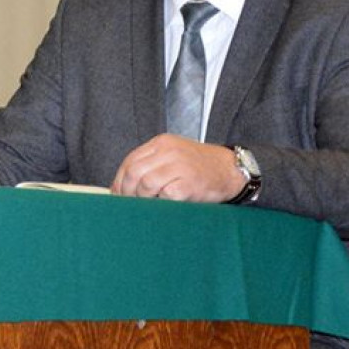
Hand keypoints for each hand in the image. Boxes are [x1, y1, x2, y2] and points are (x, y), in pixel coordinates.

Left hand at [112, 134, 244, 201]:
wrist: (231, 169)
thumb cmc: (199, 166)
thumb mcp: (173, 155)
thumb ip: (151, 163)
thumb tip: (122, 185)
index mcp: (162, 143)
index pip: (130, 160)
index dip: (119, 179)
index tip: (117, 193)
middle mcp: (169, 152)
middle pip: (134, 172)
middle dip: (126, 191)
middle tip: (128, 203)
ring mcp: (180, 167)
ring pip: (146, 184)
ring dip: (142, 199)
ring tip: (147, 205)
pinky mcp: (189, 184)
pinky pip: (166, 196)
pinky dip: (161, 203)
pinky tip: (164, 206)